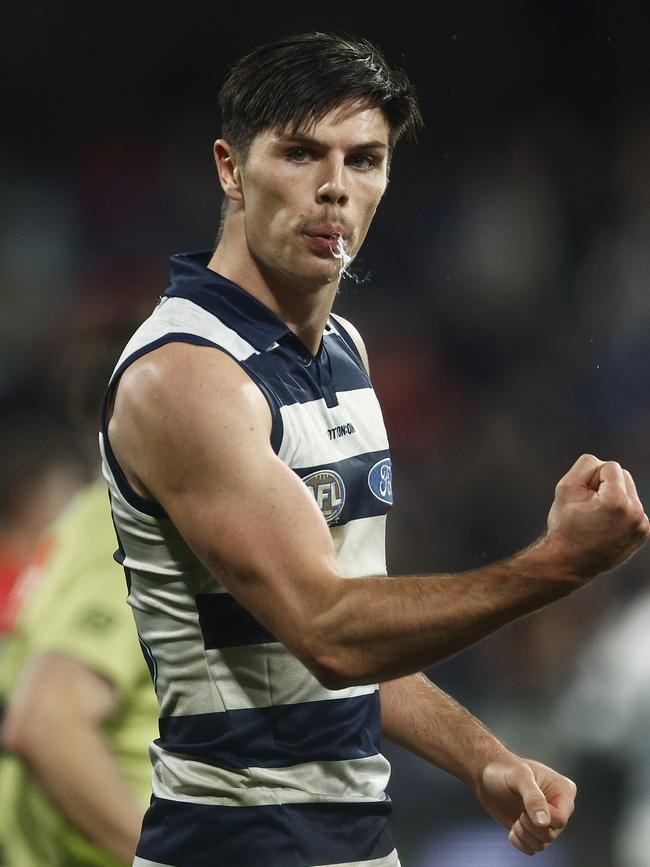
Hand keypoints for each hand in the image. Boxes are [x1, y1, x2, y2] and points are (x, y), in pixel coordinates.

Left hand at [475, 754, 575, 855]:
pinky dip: (519, 841)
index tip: (524, 806)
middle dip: (530, 826)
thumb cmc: (505, 769)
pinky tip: (513, 827)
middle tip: (519, 811)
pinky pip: (531, 849)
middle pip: (552, 834)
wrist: (487, 775)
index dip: (541, 818)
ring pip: (542, 844)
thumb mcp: (519, 777)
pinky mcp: (534, 831)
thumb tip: (543, 823)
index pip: (560, 819)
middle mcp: (560, 807)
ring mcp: (548, 820)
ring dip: (524, 834)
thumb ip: (533, 798)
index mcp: (564, 790)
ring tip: (516, 817)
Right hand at [545, 454, 648, 580]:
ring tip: (598, 517)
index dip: (592, 479)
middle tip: (589, 507)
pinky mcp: (643, 533)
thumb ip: (586, 465)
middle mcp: (635, 513)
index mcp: (617, 501)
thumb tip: (604, 465)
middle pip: (624, 476)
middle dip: (606, 485)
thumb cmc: (565, 524)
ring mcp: (642, 525)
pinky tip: (607, 525)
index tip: (583, 499)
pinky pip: (633, 508)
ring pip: (630, 491)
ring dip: (614, 497)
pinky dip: (621, 511)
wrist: (570, 562)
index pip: (611, 467)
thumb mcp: (565, 488)